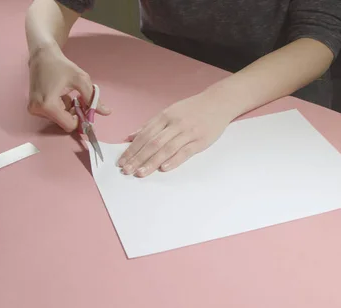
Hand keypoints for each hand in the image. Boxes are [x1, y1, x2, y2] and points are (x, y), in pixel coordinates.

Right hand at [27, 41, 110, 131]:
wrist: (42, 55)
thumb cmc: (61, 66)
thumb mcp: (80, 80)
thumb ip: (93, 98)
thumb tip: (107, 112)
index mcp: (48, 105)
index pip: (69, 125)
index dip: (80, 119)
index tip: (85, 107)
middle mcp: (38, 110)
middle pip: (64, 123)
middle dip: (74, 113)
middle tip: (77, 98)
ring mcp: (34, 109)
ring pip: (59, 119)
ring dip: (67, 109)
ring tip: (67, 94)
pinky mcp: (33, 107)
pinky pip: (53, 114)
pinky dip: (60, 107)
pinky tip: (60, 94)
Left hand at [117, 92, 235, 176]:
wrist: (218, 102)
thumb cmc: (192, 109)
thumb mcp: (169, 112)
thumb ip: (150, 125)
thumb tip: (130, 137)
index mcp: (165, 116)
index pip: (144, 135)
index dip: (132, 149)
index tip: (122, 161)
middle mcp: (175, 124)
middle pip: (152, 143)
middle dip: (138, 158)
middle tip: (127, 170)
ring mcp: (188, 132)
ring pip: (166, 149)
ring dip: (151, 162)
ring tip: (140, 173)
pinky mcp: (200, 140)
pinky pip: (185, 152)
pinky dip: (173, 160)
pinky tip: (163, 168)